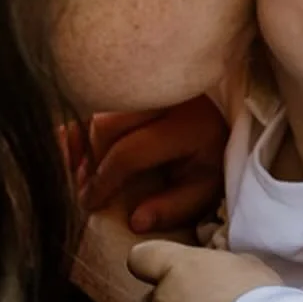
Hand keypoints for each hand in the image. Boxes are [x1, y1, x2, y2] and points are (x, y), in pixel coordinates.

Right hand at [69, 97, 228, 233]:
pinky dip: (85, 123)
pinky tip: (82, 146)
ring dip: (85, 141)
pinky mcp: (136, 79)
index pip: (129, 154)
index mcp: (186, 126)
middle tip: (86, 186)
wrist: (220, 118)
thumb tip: (135, 222)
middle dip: (90, 160)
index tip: (88, 203)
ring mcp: (149, 83)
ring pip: (98, 109)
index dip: (103, 181)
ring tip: (85, 169)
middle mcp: (165, 97)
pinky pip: (99, 97)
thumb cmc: (210, 157)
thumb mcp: (204, 188)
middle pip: (105, 126)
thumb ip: (174, 207)